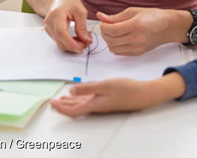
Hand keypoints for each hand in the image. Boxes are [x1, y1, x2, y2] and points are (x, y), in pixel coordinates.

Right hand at [43, 0, 91, 52]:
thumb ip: (82, 26)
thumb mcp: (80, 11)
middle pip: (60, 41)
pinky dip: (69, 42)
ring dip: (73, 45)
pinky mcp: (50, 31)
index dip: (71, 43)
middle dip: (74, 46)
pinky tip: (78, 38)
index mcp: (56, 15)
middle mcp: (49, 22)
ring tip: (85, 39)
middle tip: (88, 43)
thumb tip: (85, 40)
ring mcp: (48, 28)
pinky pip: (59, 40)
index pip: (61, 33)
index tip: (81, 48)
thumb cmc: (69, 1)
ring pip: (60, 43)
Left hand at [50, 73, 186, 116]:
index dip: (62, 108)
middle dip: (64, 106)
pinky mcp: (108, 101)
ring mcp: (103, 104)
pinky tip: (82, 95)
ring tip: (63, 100)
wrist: (144, 94)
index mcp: (94, 105)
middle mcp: (97, 107)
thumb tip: (69, 92)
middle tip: (54, 102)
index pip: (73, 111)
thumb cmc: (126, 89)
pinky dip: (82, 99)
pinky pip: (89, 102)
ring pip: (83, 105)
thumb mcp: (105, 85)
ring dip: (72, 103)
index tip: (52, 103)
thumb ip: (87, 88)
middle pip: (76, 109)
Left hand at [97, 7, 176, 55]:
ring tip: (112, 32)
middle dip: (104, 33)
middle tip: (106, 26)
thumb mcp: (134, 11)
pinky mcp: (138, 53)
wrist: (168, 27)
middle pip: (110, 40)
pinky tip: (118, 38)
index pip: (112, 30)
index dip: (103, 26)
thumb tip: (100, 16)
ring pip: (113, 48)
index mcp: (136, 25)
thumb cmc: (153, 16)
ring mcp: (138, 48)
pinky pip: (119, 52)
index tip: (103, 22)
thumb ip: (116, 16)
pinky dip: (115, 46)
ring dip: (108, 40)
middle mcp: (137, 38)